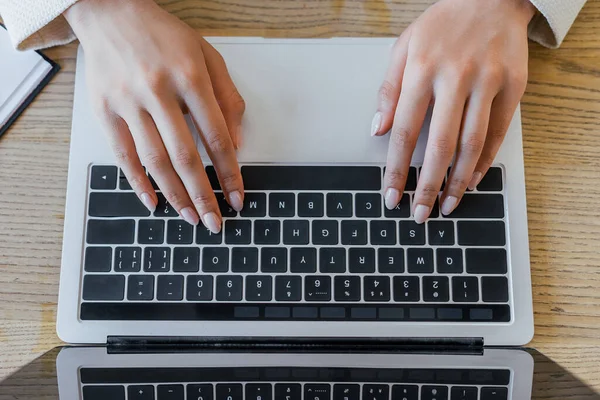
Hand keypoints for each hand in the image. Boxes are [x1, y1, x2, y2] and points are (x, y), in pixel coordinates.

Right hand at [64, 0, 245, 231]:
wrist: (111, 11)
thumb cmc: (164, 35)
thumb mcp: (208, 55)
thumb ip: (228, 98)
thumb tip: (236, 143)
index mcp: (190, 76)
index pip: (217, 136)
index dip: (229, 172)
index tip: (238, 196)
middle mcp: (158, 91)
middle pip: (185, 156)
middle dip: (203, 195)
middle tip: (214, 221)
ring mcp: (128, 102)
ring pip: (154, 160)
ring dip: (174, 194)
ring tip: (189, 216)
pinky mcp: (104, 110)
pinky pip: (122, 154)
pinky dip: (138, 182)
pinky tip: (152, 202)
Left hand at [373, 0, 535, 222]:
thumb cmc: (442, 24)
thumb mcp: (404, 47)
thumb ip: (388, 89)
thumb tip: (378, 130)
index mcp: (422, 70)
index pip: (405, 130)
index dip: (397, 169)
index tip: (391, 196)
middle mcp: (455, 78)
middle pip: (439, 145)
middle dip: (427, 186)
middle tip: (420, 214)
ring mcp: (487, 82)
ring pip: (471, 144)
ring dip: (457, 181)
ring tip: (446, 205)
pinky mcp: (513, 85)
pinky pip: (499, 132)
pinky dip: (485, 161)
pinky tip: (472, 180)